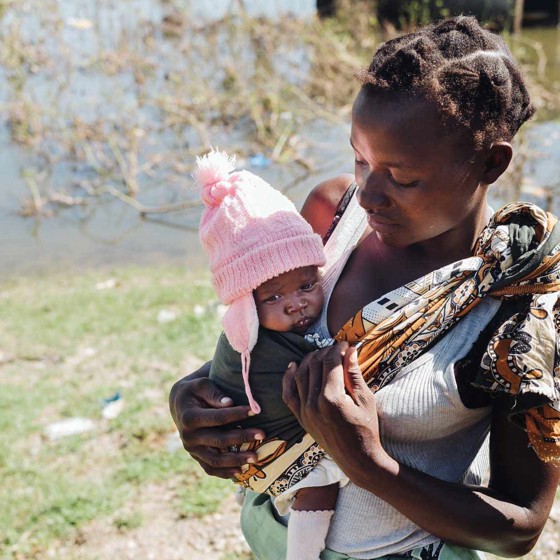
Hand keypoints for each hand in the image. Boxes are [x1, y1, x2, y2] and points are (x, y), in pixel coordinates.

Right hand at [169, 373, 264, 478]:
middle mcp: (188, 436)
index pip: (217, 418)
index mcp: (189, 417)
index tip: (255, 411)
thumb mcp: (201, 384)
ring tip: (256, 458)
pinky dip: (225, 473)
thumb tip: (229, 403)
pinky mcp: (196, 456)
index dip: (236, 415)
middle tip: (262, 434)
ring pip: (215, 460)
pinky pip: (210, 469)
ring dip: (236, 460)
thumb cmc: (195, 390)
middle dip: (242, 437)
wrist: (179, 403)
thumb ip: (214, 393)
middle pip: (219, 440)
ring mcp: (192, 449)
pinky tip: (242, 472)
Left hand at [282, 342, 387, 483]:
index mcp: (331, 397)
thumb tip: (350, 349)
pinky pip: (288, 394)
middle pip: (314, 365)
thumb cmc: (366, 429)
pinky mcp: (300, 417)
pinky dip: (288, 378)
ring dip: (309, 360)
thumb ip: (354, 374)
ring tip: (320, 354)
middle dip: (325, 352)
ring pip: (300, 375)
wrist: (357, 460)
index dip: (337, 349)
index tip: (345, 344)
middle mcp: (313, 403)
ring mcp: (304, 411)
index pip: (330, 362)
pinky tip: (293, 366)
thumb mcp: (365, 399)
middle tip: (336, 349)